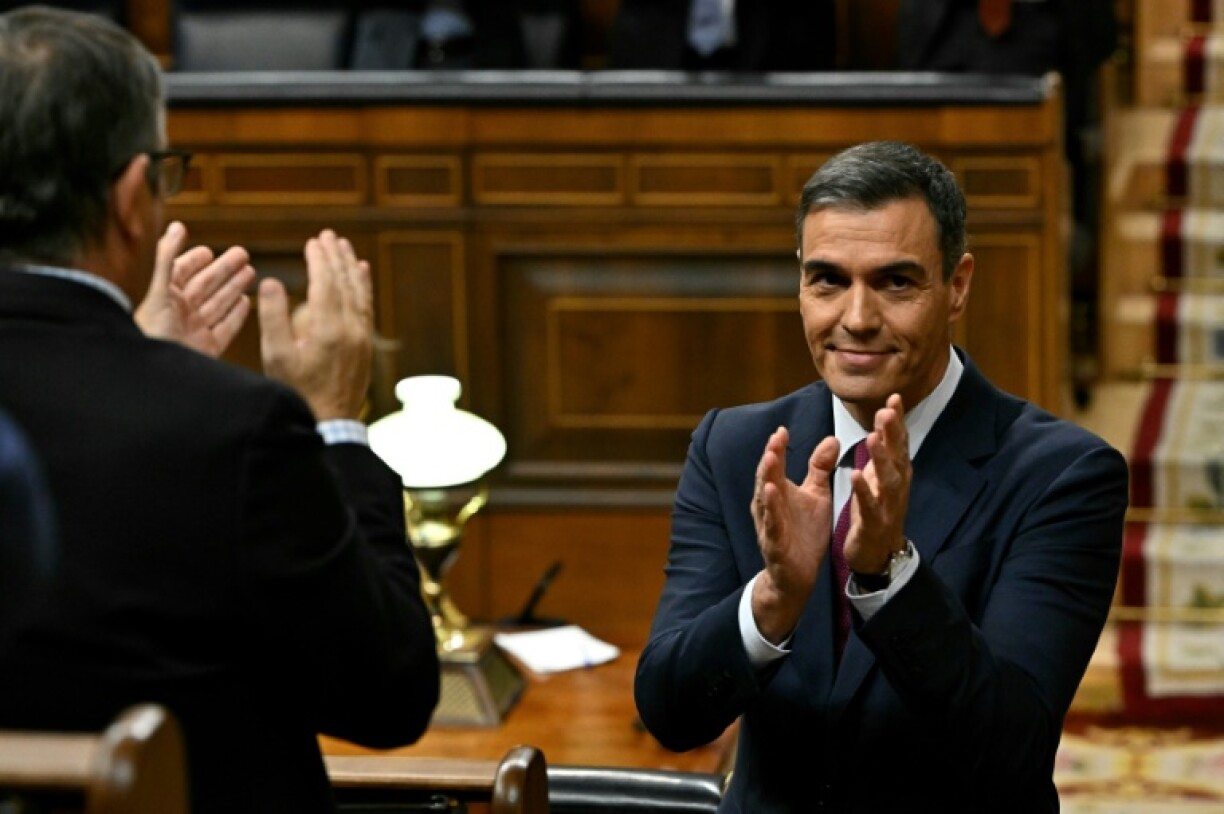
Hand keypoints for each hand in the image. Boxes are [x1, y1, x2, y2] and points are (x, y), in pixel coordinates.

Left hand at [135, 221, 254, 356]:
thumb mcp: (159, 288)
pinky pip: (225, 328)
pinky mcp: (208, 349)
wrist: (157, 374)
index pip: (181, 273)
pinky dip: (237, 315)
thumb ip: (168, 257)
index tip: (207, 251)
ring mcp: (195, 331)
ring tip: (251, 273)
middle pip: (206, 286)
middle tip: (243, 254)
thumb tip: (178, 225)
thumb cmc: (151, 332)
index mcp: (164, 298)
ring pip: (218, 304)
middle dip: (224, 270)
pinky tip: (247, 303)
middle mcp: (180, 313)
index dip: (193, 260)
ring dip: (234, 287)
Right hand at [258, 229, 372, 420]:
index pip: (325, 283)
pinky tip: (361, 275)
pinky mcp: (366, 345)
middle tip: (329, 236)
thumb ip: (272, 317)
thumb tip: (270, 281)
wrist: (330, 423)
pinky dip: (364, 287)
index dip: (319, 260)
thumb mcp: (276, 357)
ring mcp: (362, 337)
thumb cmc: (296, 391)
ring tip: (345, 248)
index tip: (312, 242)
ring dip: (352, 268)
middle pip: (346, 283)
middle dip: (337, 257)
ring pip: (360, 293)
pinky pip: (367, 308)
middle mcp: (351, 329)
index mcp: (328, 329)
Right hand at [750, 427, 840, 643]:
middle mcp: (768, 506)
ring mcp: (769, 525)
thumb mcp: (816, 496)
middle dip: (770, 458)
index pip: (775, 466)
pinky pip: (771, 526)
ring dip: (766, 479)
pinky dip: (771, 510)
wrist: (798, 576)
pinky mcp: (774, 545)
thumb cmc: (804, 533)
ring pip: (764, 500)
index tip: (782, 430)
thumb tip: (832, 439)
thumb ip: (819, 468)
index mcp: (778, 493)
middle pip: (766, 478)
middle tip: (776, 438)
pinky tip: (772, 494)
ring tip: (770, 459)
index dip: (777, 448)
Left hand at [845, 393, 911, 574]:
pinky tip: (855, 475)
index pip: (898, 442)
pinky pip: (869, 505)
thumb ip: (883, 448)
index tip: (894, 397)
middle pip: (896, 456)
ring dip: (881, 458)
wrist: (878, 553)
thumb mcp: (880, 476)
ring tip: (872, 438)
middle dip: (892, 434)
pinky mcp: (874, 523)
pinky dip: (864, 490)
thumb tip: (886, 417)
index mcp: (895, 473)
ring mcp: (887, 505)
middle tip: (887, 411)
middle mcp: (896, 486)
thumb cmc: (877, 509)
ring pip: (887, 479)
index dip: (897, 421)